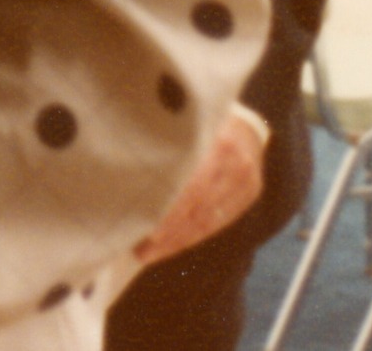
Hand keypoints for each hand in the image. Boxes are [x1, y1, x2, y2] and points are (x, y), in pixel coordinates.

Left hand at [133, 113, 267, 265]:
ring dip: (175, 240)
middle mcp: (235, 160)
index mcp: (215, 138)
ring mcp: (246, 178)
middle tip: (137, 247)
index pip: (191, 185)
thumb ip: (162, 142)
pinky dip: (191, 236)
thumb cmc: (195, 118)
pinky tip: (170, 245)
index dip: (166, 208)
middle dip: (166, 230)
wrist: (242, 122)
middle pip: (197, 205)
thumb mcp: (180, 120)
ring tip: (147, 252)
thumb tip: (122, 169)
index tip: (138, 223)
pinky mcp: (249, 193)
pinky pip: (218, 222)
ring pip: (207, 219)